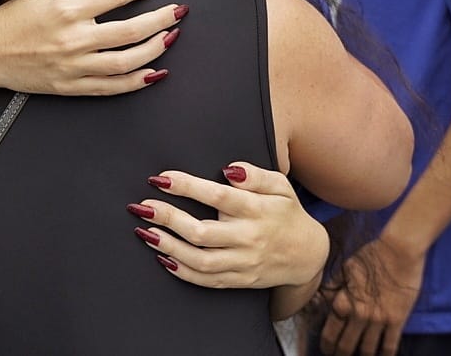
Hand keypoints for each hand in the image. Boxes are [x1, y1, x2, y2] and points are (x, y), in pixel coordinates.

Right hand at [0, 0, 182, 95]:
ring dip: (154, 49)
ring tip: (170, 36)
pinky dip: (137, 81)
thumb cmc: (11, 18)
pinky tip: (155, 71)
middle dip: (159, 19)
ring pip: (126, 61)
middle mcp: (72, 39)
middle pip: (129, 30)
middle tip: (178, 11)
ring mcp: (72, 67)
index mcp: (65, 9)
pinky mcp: (69, 88)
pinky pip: (111, 88)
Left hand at [129, 162, 327, 288]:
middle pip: (202, 233)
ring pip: (200, 261)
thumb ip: (255, 175)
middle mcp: (249, 239)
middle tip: (142, 205)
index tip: (161, 178)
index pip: (218, 197)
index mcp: (257, 210)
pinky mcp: (240, 281)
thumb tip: (229, 169)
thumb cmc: (286, 212)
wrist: (308, 255)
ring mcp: (244, 263)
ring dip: (168, 247)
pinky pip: (207, 280)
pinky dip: (182, 271)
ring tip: (145, 232)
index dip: (187, 186)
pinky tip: (163, 257)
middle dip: (168, 218)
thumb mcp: (280, 186)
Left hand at [319, 236, 424, 355]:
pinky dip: (384, 355)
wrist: (398, 251)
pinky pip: (390, 346)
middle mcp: (358, 315)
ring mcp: (378, 320)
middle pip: (346, 346)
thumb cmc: (370, 256)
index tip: (326, 350)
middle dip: (340, 355)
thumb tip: (321, 299)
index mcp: (342, 302)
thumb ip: (333, 287)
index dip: (326, 345)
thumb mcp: (345, 269)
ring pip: (367, 350)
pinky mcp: (397, 321)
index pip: (329, 333)